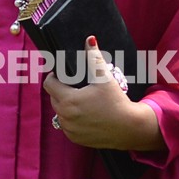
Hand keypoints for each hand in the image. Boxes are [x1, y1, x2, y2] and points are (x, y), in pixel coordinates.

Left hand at [44, 36, 164, 150]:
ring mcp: (69, 130)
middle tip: (75, 86)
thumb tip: (89, 39)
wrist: (130, 128)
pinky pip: (66, 126)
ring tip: (80, 99)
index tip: (64, 75)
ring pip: (59, 112)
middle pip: (53, 98)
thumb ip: (94, 57)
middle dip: (61, 90)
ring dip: (65, 105)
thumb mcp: (104, 77)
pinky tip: (83, 113)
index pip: (48, 84)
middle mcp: (65, 117)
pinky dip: (71, 119)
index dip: (54, 77)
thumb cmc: (116, 101)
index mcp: (68, 100)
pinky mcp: (76, 139)